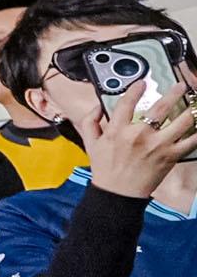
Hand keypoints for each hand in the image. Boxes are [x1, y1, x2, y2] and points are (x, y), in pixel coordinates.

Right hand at [83, 83, 196, 201]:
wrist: (118, 193)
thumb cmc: (105, 170)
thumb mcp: (90, 144)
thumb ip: (90, 122)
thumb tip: (97, 108)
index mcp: (118, 130)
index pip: (127, 102)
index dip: (136, 89)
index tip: (142, 83)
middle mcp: (139, 135)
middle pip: (161, 107)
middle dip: (174, 93)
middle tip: (180, 86)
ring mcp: (158, 145)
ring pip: (182, 122)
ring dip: (191, 110)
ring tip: (195, 105)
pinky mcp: (170, 156)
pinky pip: (191, 142)